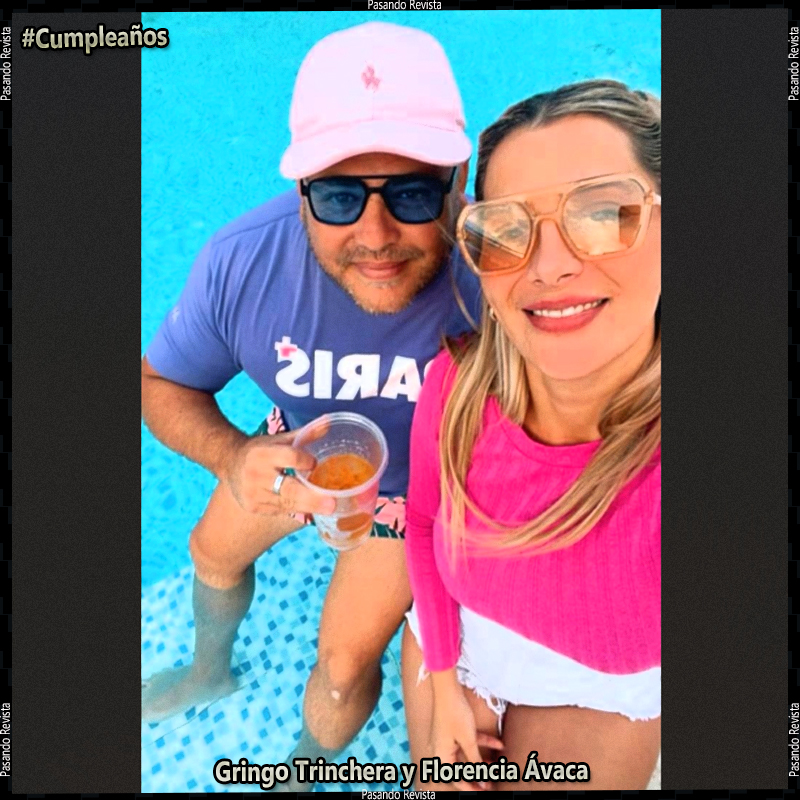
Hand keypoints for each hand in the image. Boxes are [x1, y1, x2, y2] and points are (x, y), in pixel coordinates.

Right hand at [222, 429, 336, 517]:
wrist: (228, 462)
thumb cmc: (260, 449)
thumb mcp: (279, 439)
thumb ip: (304, 434)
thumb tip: (329, 422)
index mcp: (263, 453)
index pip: (290, 457)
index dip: (305, 461)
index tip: (315, 463)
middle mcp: (256, 475)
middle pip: (289, 489)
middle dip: (312, 499)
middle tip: (332, 505)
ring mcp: (253, 494)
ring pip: (287, 503)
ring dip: (309, 507)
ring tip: (329, 509)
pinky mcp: (253, 507)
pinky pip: (280, 510)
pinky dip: (296, 509)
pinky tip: (310, 509)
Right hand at [429, 682, 503, 790]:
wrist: (449, 688)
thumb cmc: (455, 714)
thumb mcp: (468, 740)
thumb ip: (475, 761)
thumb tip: (481, 780)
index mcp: (440, 755)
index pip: (455, 778)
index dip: (470, 786)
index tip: (484, 791)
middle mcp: (441, 749)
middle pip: (461, 767)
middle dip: (477, 774)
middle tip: (491, 782)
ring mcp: (448, 738)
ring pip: (467, 754)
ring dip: (482, 759)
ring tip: (497, 766)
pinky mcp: (454, 729)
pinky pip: (468, 740)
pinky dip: (482, 743)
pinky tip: (499, 744)